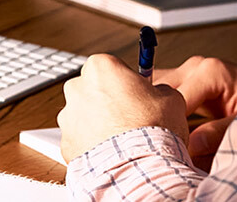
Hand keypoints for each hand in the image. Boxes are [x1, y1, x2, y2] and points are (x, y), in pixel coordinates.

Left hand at [57, 54, 187, 161]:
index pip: (111, 68)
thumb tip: (158, 94)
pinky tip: (113, 155)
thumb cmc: (154, 130)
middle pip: (92, 90)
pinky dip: (93, 148)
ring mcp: (68, 118)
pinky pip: (80, 142)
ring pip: (84, 118)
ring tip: (123, 142)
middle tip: (130, 119)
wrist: (141, 167)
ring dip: (98, 126)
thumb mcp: (170, 98)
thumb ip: (159, 90)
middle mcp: (77, 88)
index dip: (126, 83)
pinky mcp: (66, 144)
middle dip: (107, 103)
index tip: (137, 96)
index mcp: (100, 68)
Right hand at [152, 55, 236, 162]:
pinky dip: (159, 109)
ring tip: (160, 137)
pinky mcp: (186, 80)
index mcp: (210, 71)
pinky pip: (162, 92)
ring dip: (156, 113)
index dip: (169, 126)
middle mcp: (195, 67)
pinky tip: (162, 127)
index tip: (170, 148)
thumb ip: (221, 131)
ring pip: (155, 91)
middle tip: (161, 144)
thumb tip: (192, 146)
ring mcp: (188, 71)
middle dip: (157, 118)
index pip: (173, 100)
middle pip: (158, 92)